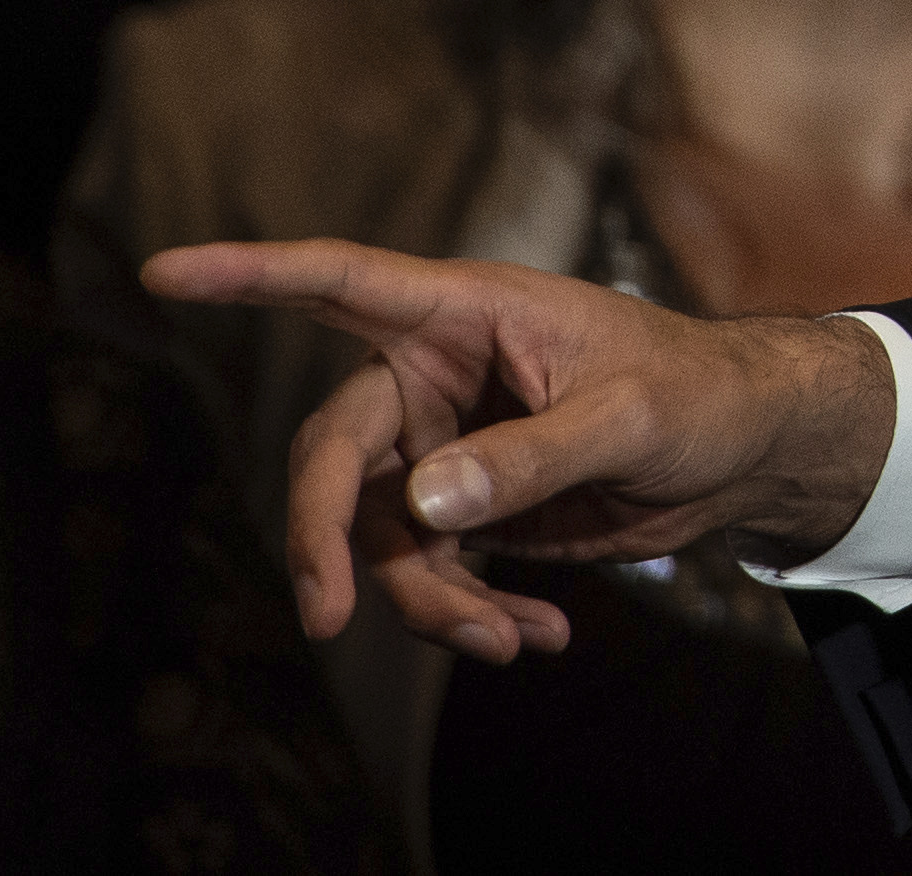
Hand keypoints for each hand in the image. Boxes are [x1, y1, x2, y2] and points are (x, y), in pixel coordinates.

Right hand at [141, 240, 898, 662]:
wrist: (747, 449)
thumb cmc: (701, 393)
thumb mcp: (631, 419)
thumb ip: (530, 455)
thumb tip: (425, 503)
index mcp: (467, 314)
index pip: (340, 282)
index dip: (250, 275)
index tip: (163, 271)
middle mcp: (435, 375)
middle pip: (331, 455)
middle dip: (324, 540)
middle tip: (326, 617)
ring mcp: (442, 446)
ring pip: (378, 537)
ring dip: (426, 602)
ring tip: (505, 641)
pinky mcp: (465, 508)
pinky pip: (425, 571)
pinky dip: (467, 614)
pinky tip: (531, 638)